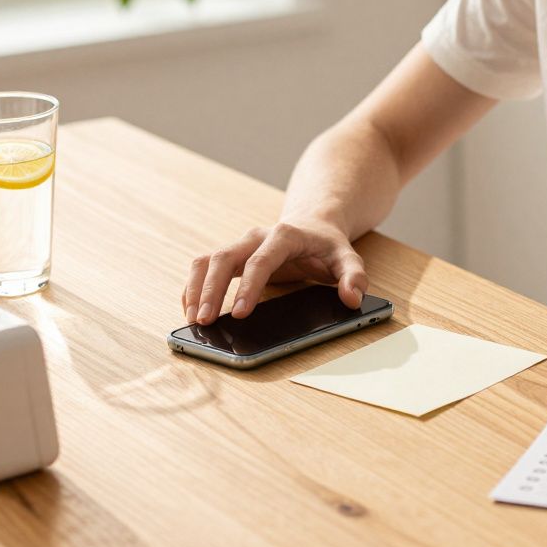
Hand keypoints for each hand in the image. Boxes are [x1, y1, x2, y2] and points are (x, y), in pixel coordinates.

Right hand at [182, 219, 367, 324]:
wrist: (312, 225)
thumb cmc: (327, 246)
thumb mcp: (348, 258)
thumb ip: (354, 277)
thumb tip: (352, 299)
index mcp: (283, 236)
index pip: (261, 261)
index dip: (248, 287)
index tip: (239, 313)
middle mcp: (255, 237)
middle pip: (224, 258)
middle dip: (211, 290)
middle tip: (205, 321)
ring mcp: (240, 245)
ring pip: (207, 261)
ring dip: (196, 289)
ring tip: (193, 319)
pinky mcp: (232, 256)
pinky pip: (204, 267)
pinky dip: (194, 287)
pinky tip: (191, 309)